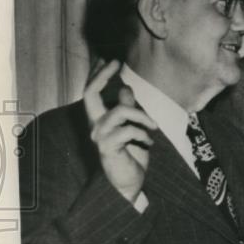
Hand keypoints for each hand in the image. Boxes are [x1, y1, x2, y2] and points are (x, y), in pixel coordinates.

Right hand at [83, 60, 156, 203]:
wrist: (130, 183)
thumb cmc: (131, 156)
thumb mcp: (133, 128)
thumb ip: (127, 110)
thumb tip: (126, 88)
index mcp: (99, 120)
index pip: (91, 92)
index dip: (99, 74)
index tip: (112, 60)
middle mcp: (94, 126)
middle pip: (90, 94)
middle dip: (103, 75)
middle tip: (117, 64)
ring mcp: (99, 137)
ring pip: (120, 111)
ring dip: (142, 116)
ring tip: (153, 127)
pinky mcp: (108, 148)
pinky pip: (128, 130)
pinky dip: (143, 134)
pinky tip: (149, 142)